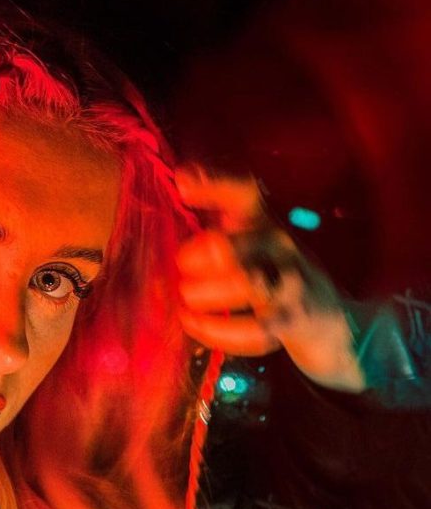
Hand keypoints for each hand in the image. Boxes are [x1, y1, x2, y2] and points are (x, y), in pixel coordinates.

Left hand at [175, 168, 365, 392]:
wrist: (328, 315)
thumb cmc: (272, 269)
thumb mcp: (251, 235)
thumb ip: (218, 209)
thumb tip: (181, 177)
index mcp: (264, 221)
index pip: (243, 192)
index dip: (213, 184)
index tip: (183, 182)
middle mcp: (279, 245)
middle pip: (234, 244)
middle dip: (200, 256)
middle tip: (181, 267)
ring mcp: (290, 283)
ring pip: (246, 283)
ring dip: (208, 294)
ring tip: (186, 301)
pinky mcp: (291, 320)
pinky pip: (253, 330)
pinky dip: (216, 331)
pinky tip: (194, 325)